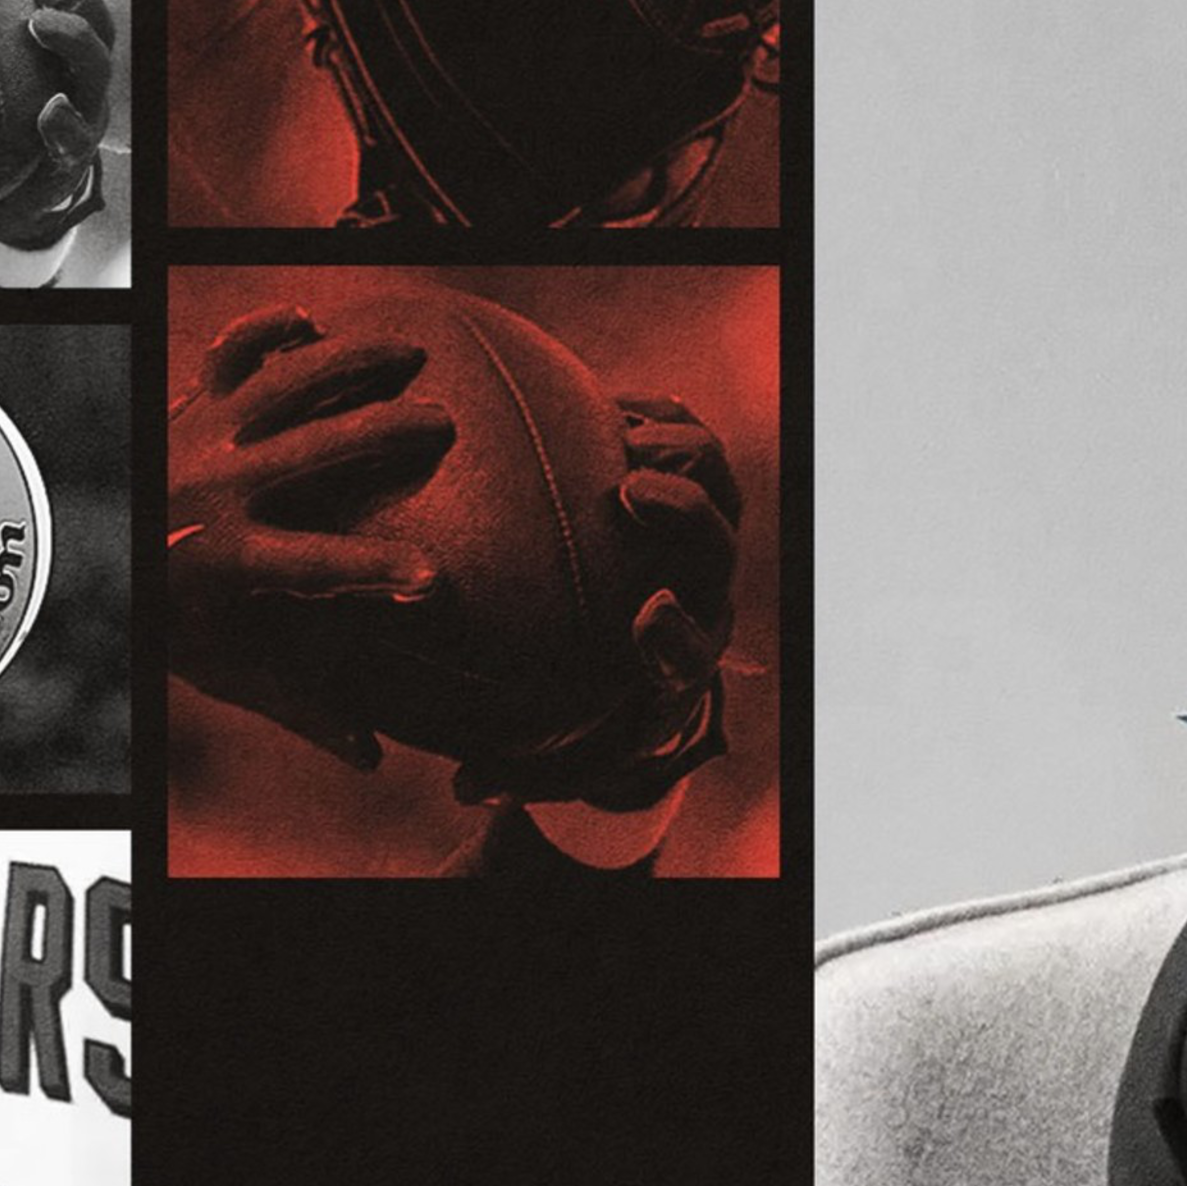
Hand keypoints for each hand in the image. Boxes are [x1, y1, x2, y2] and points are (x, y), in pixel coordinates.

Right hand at [0, 0, 113, 249]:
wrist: (55, 145)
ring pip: (98, 17)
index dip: (68, 123)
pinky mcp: (80, 22)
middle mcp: (87, 95)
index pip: (77, 135)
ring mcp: (86, 57)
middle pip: (97, 62)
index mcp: (68, 142)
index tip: (47, 110)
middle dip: (75, 40)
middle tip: (37, 21)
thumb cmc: (19, 183)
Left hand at [166, 306, 457, 766]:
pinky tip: (308, 322)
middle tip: (443, 427)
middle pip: (316, 448)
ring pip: (285, 383)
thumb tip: (375, 757)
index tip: (435, 580)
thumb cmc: (180, 617)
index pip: (318, 567)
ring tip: (411, 355)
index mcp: (234, 557)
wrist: (94, 556)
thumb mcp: (234, 668)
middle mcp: (221, 488)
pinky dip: (266, 330)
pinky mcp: (193, 405)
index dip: (378, 574)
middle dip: (384, 432)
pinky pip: (230, 353)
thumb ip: (305, 709)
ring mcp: (205, 437)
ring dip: (351, 363)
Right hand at [459, 389, 740, 809]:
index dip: (675, 636)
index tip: (646, 616)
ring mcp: (701, 537)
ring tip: (627, 431)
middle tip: (633, 489)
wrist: (631, 649)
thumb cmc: (584, 707)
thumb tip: (467, 785)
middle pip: (715, 551)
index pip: (686, 656)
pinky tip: (609, 400)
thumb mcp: (550, 747)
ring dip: (682, 454)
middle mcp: (701, 595)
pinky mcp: (693, 485)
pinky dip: (660, 416)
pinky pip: (691, 438)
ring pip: (719, 486)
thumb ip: (514, 763)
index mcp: (674, 663)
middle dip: (686, 516)